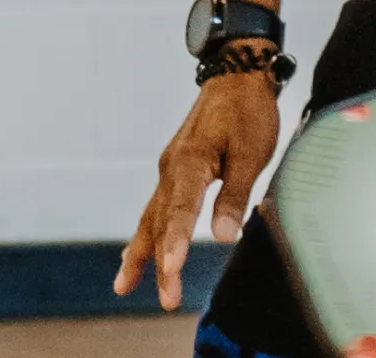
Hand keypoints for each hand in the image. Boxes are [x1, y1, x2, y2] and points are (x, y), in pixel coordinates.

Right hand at [113, 71, 279, 310]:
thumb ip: (235, 194)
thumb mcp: (251, 153)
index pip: (180, 211)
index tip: (171, 272)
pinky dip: (146, 231)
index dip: (176, 244)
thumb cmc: (247, 111)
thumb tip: (222, 234)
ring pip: (151, 215)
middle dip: (160, 263)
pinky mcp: (176, 167)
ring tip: (124, 284)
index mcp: (191, 162)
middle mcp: (173, 166)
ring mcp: (171, 167)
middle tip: (166, 299)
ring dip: (142, 252)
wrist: (236, 76)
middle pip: (161, 221)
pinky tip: (140, 249)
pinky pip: (156, 205)